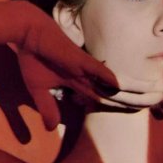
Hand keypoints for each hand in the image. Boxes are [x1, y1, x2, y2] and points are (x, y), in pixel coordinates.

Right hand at [14, 4, 121, 129]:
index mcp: (72, 82)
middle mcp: (80, 76)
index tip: (113, 115)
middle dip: (115, 102)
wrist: (28, 34)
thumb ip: (47, 108)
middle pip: (101, 91)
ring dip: (115, 92)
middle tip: (132, 110)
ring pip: (102, 83)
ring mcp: (82, 68)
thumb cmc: (33, 58)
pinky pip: (97, 69)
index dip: (99, 105)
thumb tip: (51, 129)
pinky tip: (118, 86)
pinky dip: (107, 77)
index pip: (90, 96)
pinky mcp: (80, 59)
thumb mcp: (38, 90)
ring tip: (133, 101)